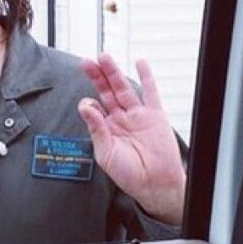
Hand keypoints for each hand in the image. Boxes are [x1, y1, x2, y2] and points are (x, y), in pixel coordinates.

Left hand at [78, 54, 185, 224]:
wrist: (155, 185)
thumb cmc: (130, 175)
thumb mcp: (106, 154)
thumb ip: (97, 130)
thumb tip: (87, 108)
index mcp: (106, 128)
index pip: (93, 107)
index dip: (88, 103)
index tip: (88, 105)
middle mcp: (120, 119)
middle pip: (105, 91)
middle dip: (96, 76)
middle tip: (86, 62)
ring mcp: (137, 115)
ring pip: (123, 88)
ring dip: (113, 72)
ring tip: (104, 57)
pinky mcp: (155, 116)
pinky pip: (150, 92)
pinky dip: (146, 76)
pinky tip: (139, 62)